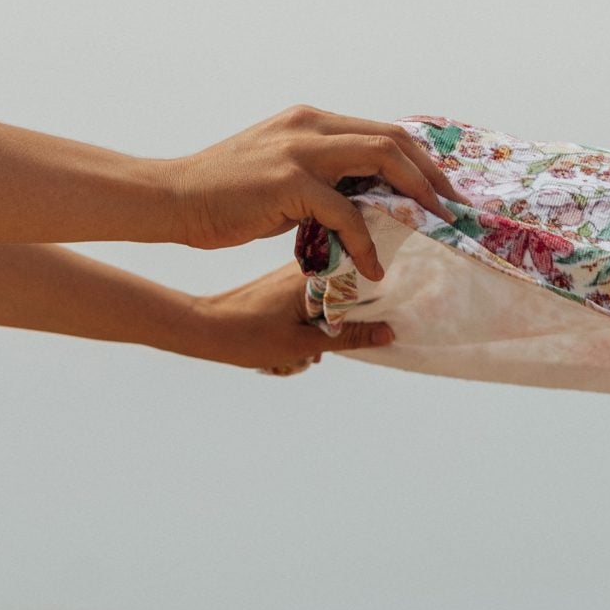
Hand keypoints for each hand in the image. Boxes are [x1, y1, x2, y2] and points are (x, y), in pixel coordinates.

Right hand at [163, 106, 455, 282]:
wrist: (174, 199)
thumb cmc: (227, 194)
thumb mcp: (285, 174)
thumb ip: (324, 177)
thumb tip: (368, 199)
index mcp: (311, 121)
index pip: (383, 131)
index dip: (420, 160)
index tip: (442, 191)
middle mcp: (310, 125)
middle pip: (393, 138)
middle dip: (431, 175)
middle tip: (451, 209)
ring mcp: (300, 149)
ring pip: (380, 159)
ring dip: (414, 196)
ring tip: (431, 228)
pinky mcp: (289, 181)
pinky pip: (346, 211)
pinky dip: (366, 241)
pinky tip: (373, 267)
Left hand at [189, 263, 396, 372]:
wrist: (205, 328)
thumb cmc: (249, 336)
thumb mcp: (303, 343)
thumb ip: (349, 337)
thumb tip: (389, 332)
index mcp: (313, 274)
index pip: (362, 267)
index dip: (384, 281)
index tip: (404, 299)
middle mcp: (307, 266)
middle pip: (353, 276)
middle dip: (365, 301)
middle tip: (380, 323)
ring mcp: (296, 272)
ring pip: (337, 286)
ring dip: (344, 309)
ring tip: (347, 333)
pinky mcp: (286, 282)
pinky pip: (320, 291)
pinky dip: (327, 309)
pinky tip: (322, 332)